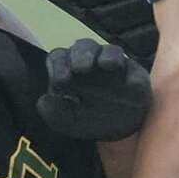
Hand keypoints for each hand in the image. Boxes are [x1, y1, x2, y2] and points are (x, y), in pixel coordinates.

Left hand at [36, 39, 150, 140]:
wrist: (118, 130)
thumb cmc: (88, 118)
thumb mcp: (68, 122)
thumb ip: (54, 113)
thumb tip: (43, 101)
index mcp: (69, 69)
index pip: (59, 57)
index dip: (58, 66)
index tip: (60, 82)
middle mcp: (91, 60)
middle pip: (83, 47)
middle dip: (81, 55)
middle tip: (80, 68)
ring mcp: (114, 65)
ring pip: (110, 51)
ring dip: (107, 56)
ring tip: (106, 65)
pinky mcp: (135, 74)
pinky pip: (134, 70)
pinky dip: (133, 76)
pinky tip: (130, 84)